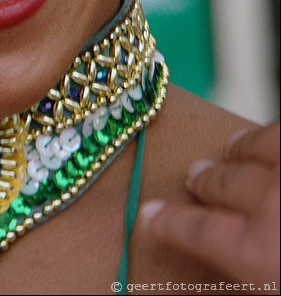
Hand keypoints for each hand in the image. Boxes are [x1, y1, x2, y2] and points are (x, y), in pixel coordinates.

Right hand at [141, 122, 279, 285]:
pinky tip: (264, 142)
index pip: (196, 232)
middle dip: (204, 181)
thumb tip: (216, 264)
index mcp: (260, 254)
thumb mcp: (271, 287)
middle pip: (222, 185)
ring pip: (256, 149)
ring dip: (238, 151)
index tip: (150, 215)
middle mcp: (272, 205)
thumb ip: (243, 271)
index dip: (169, 222)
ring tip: (231, 149)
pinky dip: (268, 139)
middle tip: (194, 176)